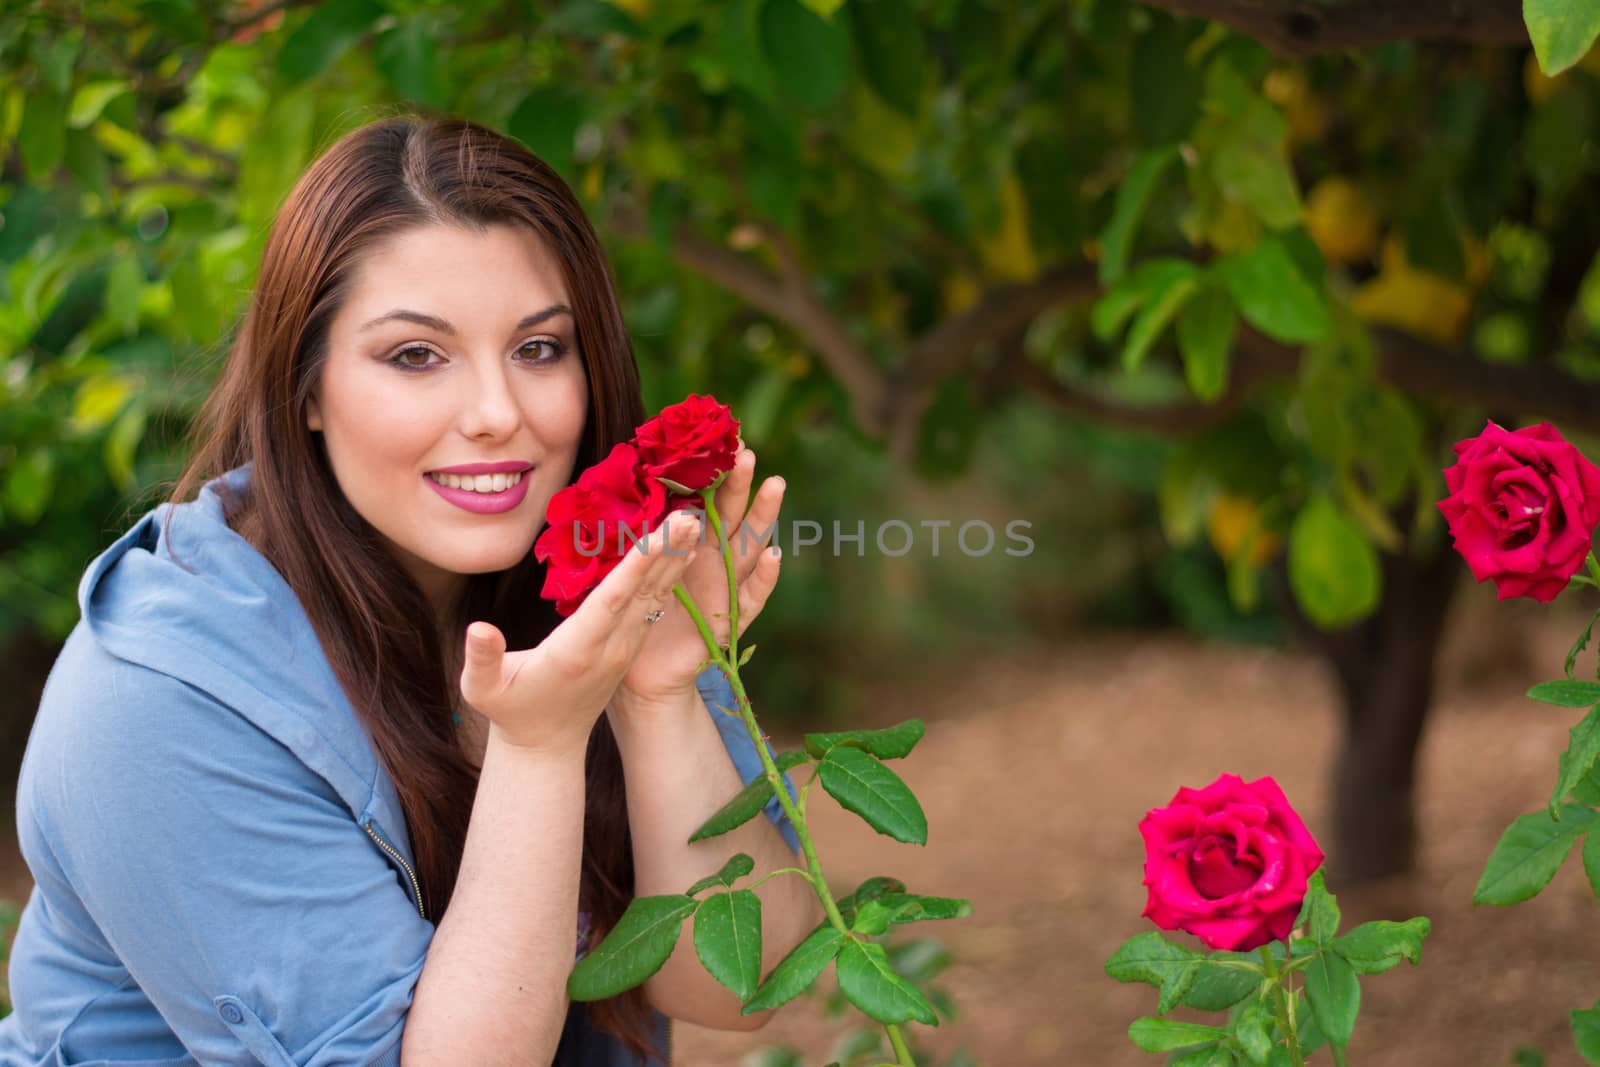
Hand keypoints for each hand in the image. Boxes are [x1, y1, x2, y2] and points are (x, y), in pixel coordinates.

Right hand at [457, 510, 704, 753]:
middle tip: (689, 518)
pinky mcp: (629, 646)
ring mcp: (624, 648)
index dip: (634, 569)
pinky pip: (653, 606)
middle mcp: (610, 648)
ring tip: (693, 524)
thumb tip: (477, 628)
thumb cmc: (510, 710)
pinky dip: (669, 577)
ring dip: (674, 561)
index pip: (611, 602)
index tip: (657, 538)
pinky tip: (682, 552)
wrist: (547, 744)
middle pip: (642, 594)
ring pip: (655, 598)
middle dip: (666, 555)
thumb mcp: (482, 689)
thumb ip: (481, 658)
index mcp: (577, 651)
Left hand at [616, 447, 783, 709]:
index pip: (702, 499)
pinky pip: (751, 598)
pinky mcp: (729, 621)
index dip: (711, 471)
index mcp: (683, 543)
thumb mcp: (621, 566)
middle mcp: (709, 559)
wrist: (634, 672)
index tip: (719, 438)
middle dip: (738, 483)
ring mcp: (724, 587)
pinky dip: (763, 578)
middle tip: (746, 451)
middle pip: (730, 514)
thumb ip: (626, 531)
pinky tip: (772, 555)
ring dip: (763, 515)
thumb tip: (608, 483)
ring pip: (748, 546)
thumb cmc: (627, 614)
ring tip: (774, 485)